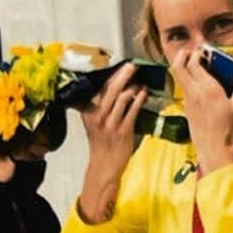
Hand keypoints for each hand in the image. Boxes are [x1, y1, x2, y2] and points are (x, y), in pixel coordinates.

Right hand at [79, 64, 148, 222]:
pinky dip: (139, 100)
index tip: (120, 66)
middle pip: (111, 88)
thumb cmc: (101, 144)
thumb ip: (101, 107)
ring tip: (140, 83)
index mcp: (89, 112)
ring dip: (133, 87)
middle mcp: (98, 116)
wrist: (104, 166)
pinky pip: (132, 111)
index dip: (111, 75)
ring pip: (122, 97)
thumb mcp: (94, 123)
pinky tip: (144, 94)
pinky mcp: (123, 131)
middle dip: (123, 75)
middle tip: (132, 66)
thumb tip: (116, 88)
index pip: (100, 88)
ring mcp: (110, 124)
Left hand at [171, 48, 232, 174]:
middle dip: (183, 55)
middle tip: (193, 53)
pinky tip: (200, 86)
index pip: (194, 63)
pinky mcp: (187, 112)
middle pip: (177, 67)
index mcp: (208, 90)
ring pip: (178, 79)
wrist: (216, 155)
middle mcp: (194, 94)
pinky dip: (188, 82)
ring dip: (184, 68)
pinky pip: (184, 91)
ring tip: (197, 66)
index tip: (204, 50)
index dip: (197, 53)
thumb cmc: (230, 133)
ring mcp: (188, 103)